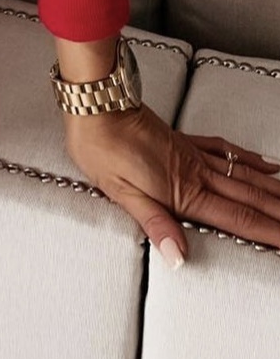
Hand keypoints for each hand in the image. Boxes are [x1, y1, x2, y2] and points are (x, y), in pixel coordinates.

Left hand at [63, 102, 279, 266]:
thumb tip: (178, 257)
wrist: (96, 102)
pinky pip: (225, 150)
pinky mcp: (183, 140)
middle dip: (279, 213)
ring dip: (273, 190)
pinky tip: (266, 164)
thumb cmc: (100, 146)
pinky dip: (249, 159)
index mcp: (182, 191)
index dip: (268, 233)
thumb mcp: (120, 193)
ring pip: (244, 175)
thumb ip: (154, 223)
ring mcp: (192, 155)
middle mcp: (195, 172)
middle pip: (249, 199)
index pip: (236, 220)